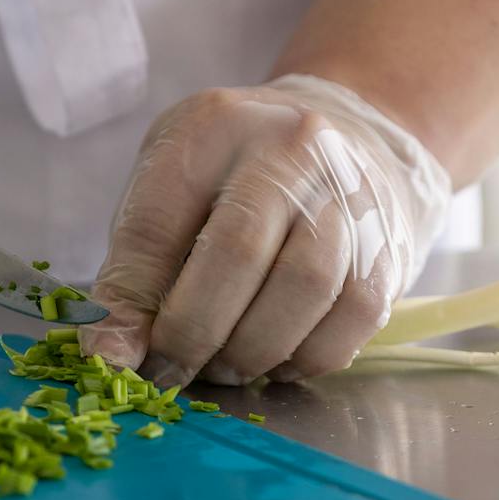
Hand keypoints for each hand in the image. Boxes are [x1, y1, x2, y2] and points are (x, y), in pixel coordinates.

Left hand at [84, 75, 452, 386]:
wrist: (347, 144)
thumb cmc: (235, 180)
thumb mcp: (170, 193)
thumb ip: (135, 272)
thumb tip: (110, 357)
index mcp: (213, 128)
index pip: (159, 221)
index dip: (132, 303)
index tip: (119, 359)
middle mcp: (291, 149)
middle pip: (238, 252)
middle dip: (195, 332)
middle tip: (173, 371)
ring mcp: (350, 194)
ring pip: (305, 287)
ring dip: (253, 350)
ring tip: (224, 365)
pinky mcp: (388, 245)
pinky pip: (353, 318)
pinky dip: (305, 357)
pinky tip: (276, 359)